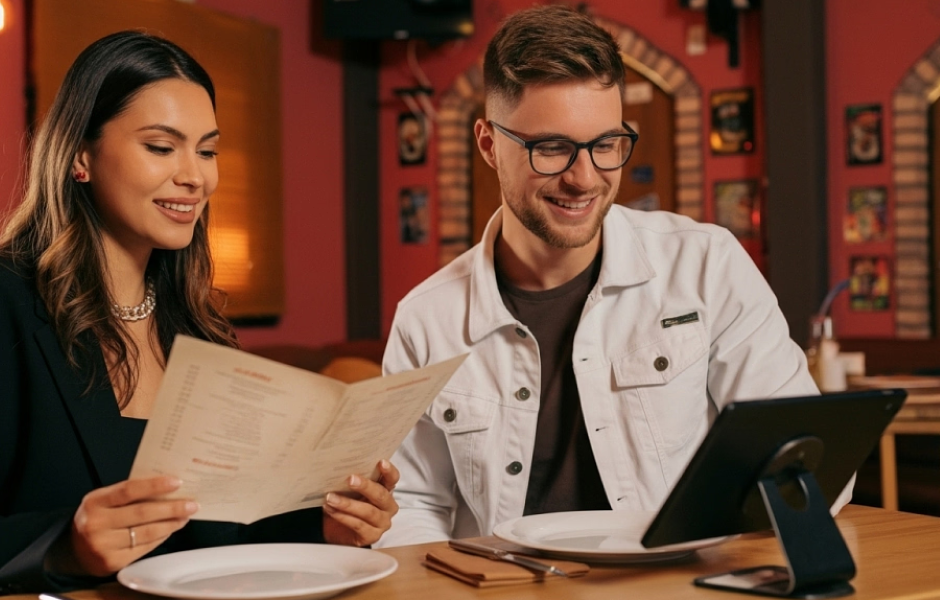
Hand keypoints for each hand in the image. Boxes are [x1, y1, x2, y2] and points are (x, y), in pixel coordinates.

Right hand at [47, 476, 198, 576]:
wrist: (73, 550)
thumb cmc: (96, 518)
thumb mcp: (103, 500)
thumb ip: (128, 494)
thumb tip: (166, 486)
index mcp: (95, 502)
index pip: (129, 490)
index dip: (154, 485)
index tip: (177, 482)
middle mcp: (96, 524)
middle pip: (142, 513)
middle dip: (171, 508)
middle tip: (191, 504)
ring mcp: (103, 546)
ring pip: (146, 533)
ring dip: (171, 524)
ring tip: (185, 516)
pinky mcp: (112, 563)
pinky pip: (144, 548)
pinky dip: (161, 538)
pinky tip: (170, 530)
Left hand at [323, 459, 399, 546]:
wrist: (337, 528)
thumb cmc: (348, 502)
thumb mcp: (353, 489)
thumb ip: (355, 479)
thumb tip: (342, 465)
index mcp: (386, 490)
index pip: (393, 479)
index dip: (389, 471)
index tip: (381, 462)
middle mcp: (388, 507)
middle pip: (381, 495)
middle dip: (365, 486)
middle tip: (350, 479)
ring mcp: (382, 523)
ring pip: (368, 512)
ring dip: (348, 504)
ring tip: (331, 497)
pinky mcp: (372, 536)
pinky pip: (358, 525)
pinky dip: (343, 517)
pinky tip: (331, 510)